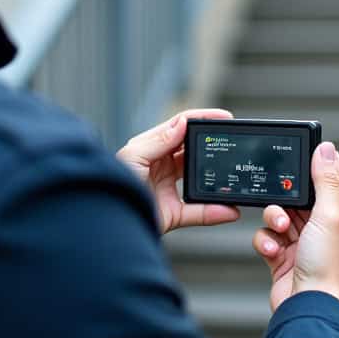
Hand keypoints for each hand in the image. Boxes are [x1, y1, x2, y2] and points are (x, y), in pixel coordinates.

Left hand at [117, 109, 241, 234]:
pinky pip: (198, 212)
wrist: (105, 220)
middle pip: (193, 152)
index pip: (181, 127)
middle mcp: (161, 167)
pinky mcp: (172, 214)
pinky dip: (214, 212)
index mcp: (151, 148)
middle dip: (213, 147)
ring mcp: (168, 190)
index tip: (224, 116)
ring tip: (232, 177)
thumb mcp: (133, 156)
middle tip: (233, 143)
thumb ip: (158, 140)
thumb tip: (182, 123)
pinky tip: (228, 210)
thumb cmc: (111, 184)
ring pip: (200, 181)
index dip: (202, 119)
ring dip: (217, 181)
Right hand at [252, 142, 338, 310]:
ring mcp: (300, 245)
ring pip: (276, 217)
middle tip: (283, 214)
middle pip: (293, 201)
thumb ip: (326, 181)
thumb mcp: (329, 216)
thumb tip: (327, 149)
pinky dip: (264, 242)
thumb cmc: (326, 268)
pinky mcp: (280, 258)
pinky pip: (265, 238)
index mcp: (338, 218)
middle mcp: (320, 230)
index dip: (302, 181)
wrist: (307, 308)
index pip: (319, 187)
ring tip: (278, 233)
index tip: (288, 173)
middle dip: (282, 206)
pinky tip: (271, 251)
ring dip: (272, 223)